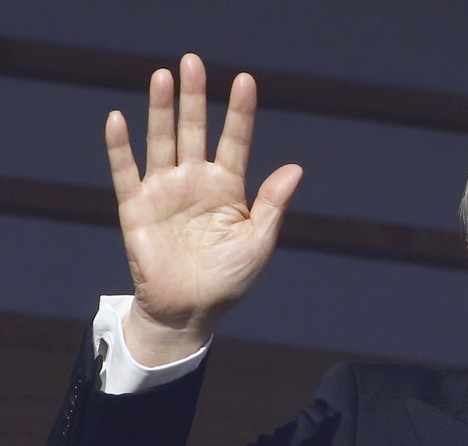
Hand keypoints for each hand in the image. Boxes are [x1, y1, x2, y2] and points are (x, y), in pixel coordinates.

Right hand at [105, 53, 301, 365]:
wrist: (191, 311)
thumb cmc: (230, 279)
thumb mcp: (258, 242)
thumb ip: (272, 204)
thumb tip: (296, 168)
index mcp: (229, 188)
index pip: (236, 141)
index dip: (240, 113)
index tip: (245, 80)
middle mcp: (196, 182)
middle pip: (196, 131)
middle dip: (194, 98)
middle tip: (192, 61)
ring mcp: (166, 192)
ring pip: (162, 141)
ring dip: (161, 109)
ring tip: (163, 76)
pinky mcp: (137, 208)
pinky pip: (126, 172)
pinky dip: (121, 147)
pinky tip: (120, 119)